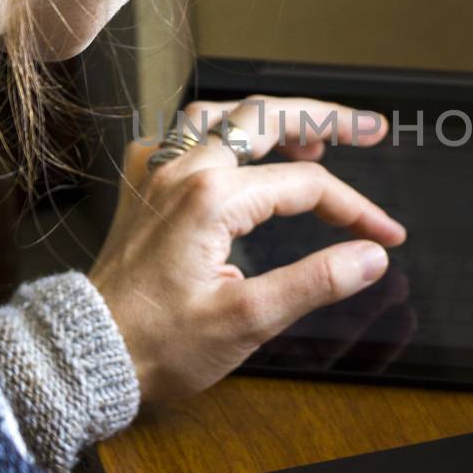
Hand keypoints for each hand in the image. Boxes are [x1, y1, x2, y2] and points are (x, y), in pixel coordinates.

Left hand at [90, 96, 406, 401]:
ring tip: (309, 136)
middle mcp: (181, 173)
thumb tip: (369, 255)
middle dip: (325, 119)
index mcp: (211, 199)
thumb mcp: (248, 320)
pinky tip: (234, 153)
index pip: (307, 185)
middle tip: (369, 128)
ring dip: (268, 118)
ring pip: (218, 116)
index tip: (384, 236)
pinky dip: (216, 134)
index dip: (356, 208)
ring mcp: (155, 176)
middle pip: (264, 117)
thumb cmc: (158, 345)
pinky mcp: (141, 191)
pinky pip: (179, 138)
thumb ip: (315, 282)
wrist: (88, 356)